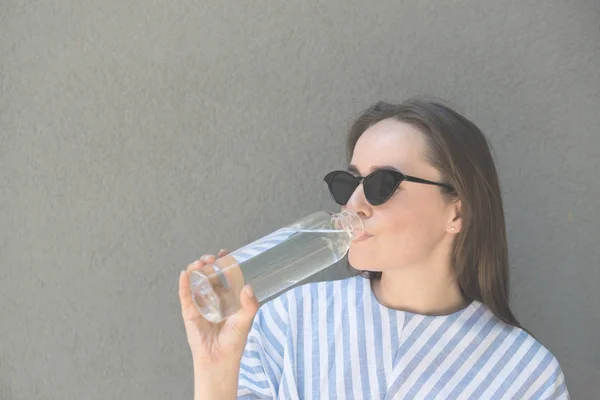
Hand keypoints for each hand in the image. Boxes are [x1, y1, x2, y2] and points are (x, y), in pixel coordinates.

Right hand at [179, 249, 259, 365]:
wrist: (219, 360)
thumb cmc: (233, 342)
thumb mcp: (245, 321)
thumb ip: (249, 305)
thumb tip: (249, 287)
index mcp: (228, 298)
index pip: (224, 275)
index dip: (224, 263)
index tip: (225, 253)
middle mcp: (213, 298)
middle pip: (209, 275)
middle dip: (209, 264)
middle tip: (211, 259)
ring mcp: (200, 304)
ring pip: (196, 282)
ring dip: (196, 270)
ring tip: (199, 264)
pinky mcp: (189, 312)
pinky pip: (185, 296)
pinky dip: (183, 284)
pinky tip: (184, 274)